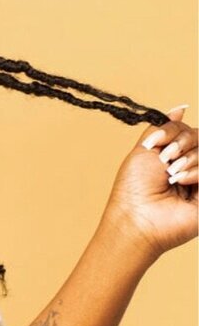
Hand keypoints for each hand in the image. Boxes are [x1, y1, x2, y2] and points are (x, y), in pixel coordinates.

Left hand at [101, 106, 197, 264]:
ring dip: (187, 160)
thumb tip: (180, 108)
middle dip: (181, 144)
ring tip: (171, 176)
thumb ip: (162, 128)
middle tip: (164, 161)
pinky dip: (196, 172)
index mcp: (173, 156)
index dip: (173, 132)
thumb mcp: (144, 150)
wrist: (137, 216)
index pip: (187, 131)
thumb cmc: (134, 188)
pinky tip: (181, 182)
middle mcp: (189, 166)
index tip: (154, 145)